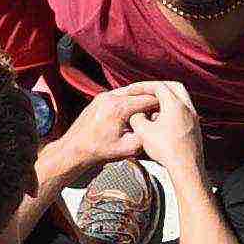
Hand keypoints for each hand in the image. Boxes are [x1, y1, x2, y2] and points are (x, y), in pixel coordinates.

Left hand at [52, 79, 177, 175]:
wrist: (74, 150)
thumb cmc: (99, 151)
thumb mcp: (127, 149)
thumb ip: (145, 137)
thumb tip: (157, 128)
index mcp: (120, 108)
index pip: (148, 99)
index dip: (161, 104)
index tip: (170, 110)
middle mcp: (111, 97)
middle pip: (140, 91)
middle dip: (152, 97)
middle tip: (164, 104)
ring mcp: (103, 96)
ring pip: (129, 91)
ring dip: (140, 97)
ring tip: (151, 106)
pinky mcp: (98, 98)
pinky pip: (119, 94)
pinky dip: (129, 99)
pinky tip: (135, 109)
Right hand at [130, 77, 208, 177]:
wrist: (186, 168)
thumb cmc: (166, 149)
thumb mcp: (143, 132)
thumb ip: (137, 118)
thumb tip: (137, 114)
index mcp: (175, 104)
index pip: (159, 86)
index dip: (144, 86)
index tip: (133, 90)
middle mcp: (188, 107)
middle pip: (174, 87)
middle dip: (159, 87)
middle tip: (147, 91)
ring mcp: (194, 117)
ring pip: (181, 99)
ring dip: (167, 99)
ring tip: (153, 107)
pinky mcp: (196, 128)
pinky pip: (184, 111)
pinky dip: (173, 110)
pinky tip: (163, 122)